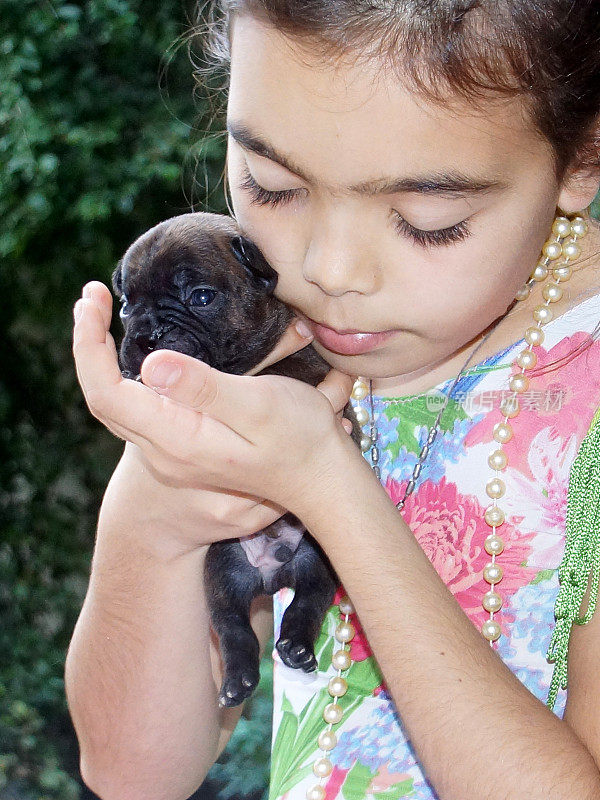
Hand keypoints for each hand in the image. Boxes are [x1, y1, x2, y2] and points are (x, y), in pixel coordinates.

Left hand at [73, 281, 353, 547]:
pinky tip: (138, 350)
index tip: (94, 299)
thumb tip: (150, 364)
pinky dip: (124, 376)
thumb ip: (204, 389)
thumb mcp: (259, 407)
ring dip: (101, 360)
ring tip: (104, 314)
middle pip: (102, 399)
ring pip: (117, 406)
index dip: (89, 344)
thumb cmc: (300, 439)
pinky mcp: (185, 448)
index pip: (106, 393)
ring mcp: (172, 455)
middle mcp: (165, 453)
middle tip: (94, 297)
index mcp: (178, 440)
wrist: (320, 479)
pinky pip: (137, 411)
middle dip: (88, 344)